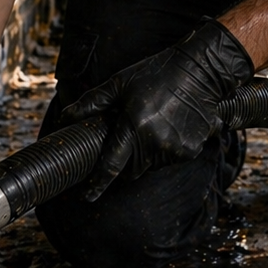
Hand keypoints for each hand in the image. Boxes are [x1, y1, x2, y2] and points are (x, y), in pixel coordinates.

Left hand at [63, 18, 252, 200]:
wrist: (201, 71)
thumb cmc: (157, 73)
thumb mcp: (120, 83)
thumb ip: (92, 103)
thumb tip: (66, 116)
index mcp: (134, 126)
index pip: (111, 165)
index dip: (97, 183)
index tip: (87, 195)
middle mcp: (155, 142)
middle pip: (132, 170)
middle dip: (127, 160)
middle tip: (131, 136)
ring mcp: (175, 149)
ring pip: (152, 166)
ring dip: (147, 154)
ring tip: (154, 125)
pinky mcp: (190, 150)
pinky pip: (170, 160)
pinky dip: (166, 150)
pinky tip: (170, 127)